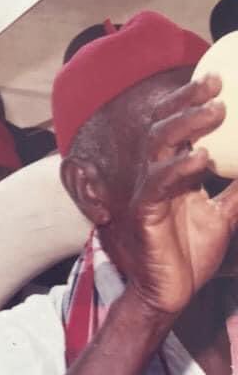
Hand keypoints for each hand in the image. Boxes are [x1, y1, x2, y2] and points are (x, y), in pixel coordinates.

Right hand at [109, 75, 237, 314]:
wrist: (171, 294)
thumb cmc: (192, 255)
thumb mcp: (226, 215)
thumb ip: (237, 191)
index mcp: (174, 173)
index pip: (178, 129)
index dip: (192, 103)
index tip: (218, 80)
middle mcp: (158, 177)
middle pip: (164, 127)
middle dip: (186, 103)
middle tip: (214, 84)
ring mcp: (149, 194)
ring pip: (157, 148)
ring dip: (184, 126)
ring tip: (213, 112)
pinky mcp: (146, 215)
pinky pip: (157, 185)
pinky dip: (178, 169)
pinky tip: (200, 158)